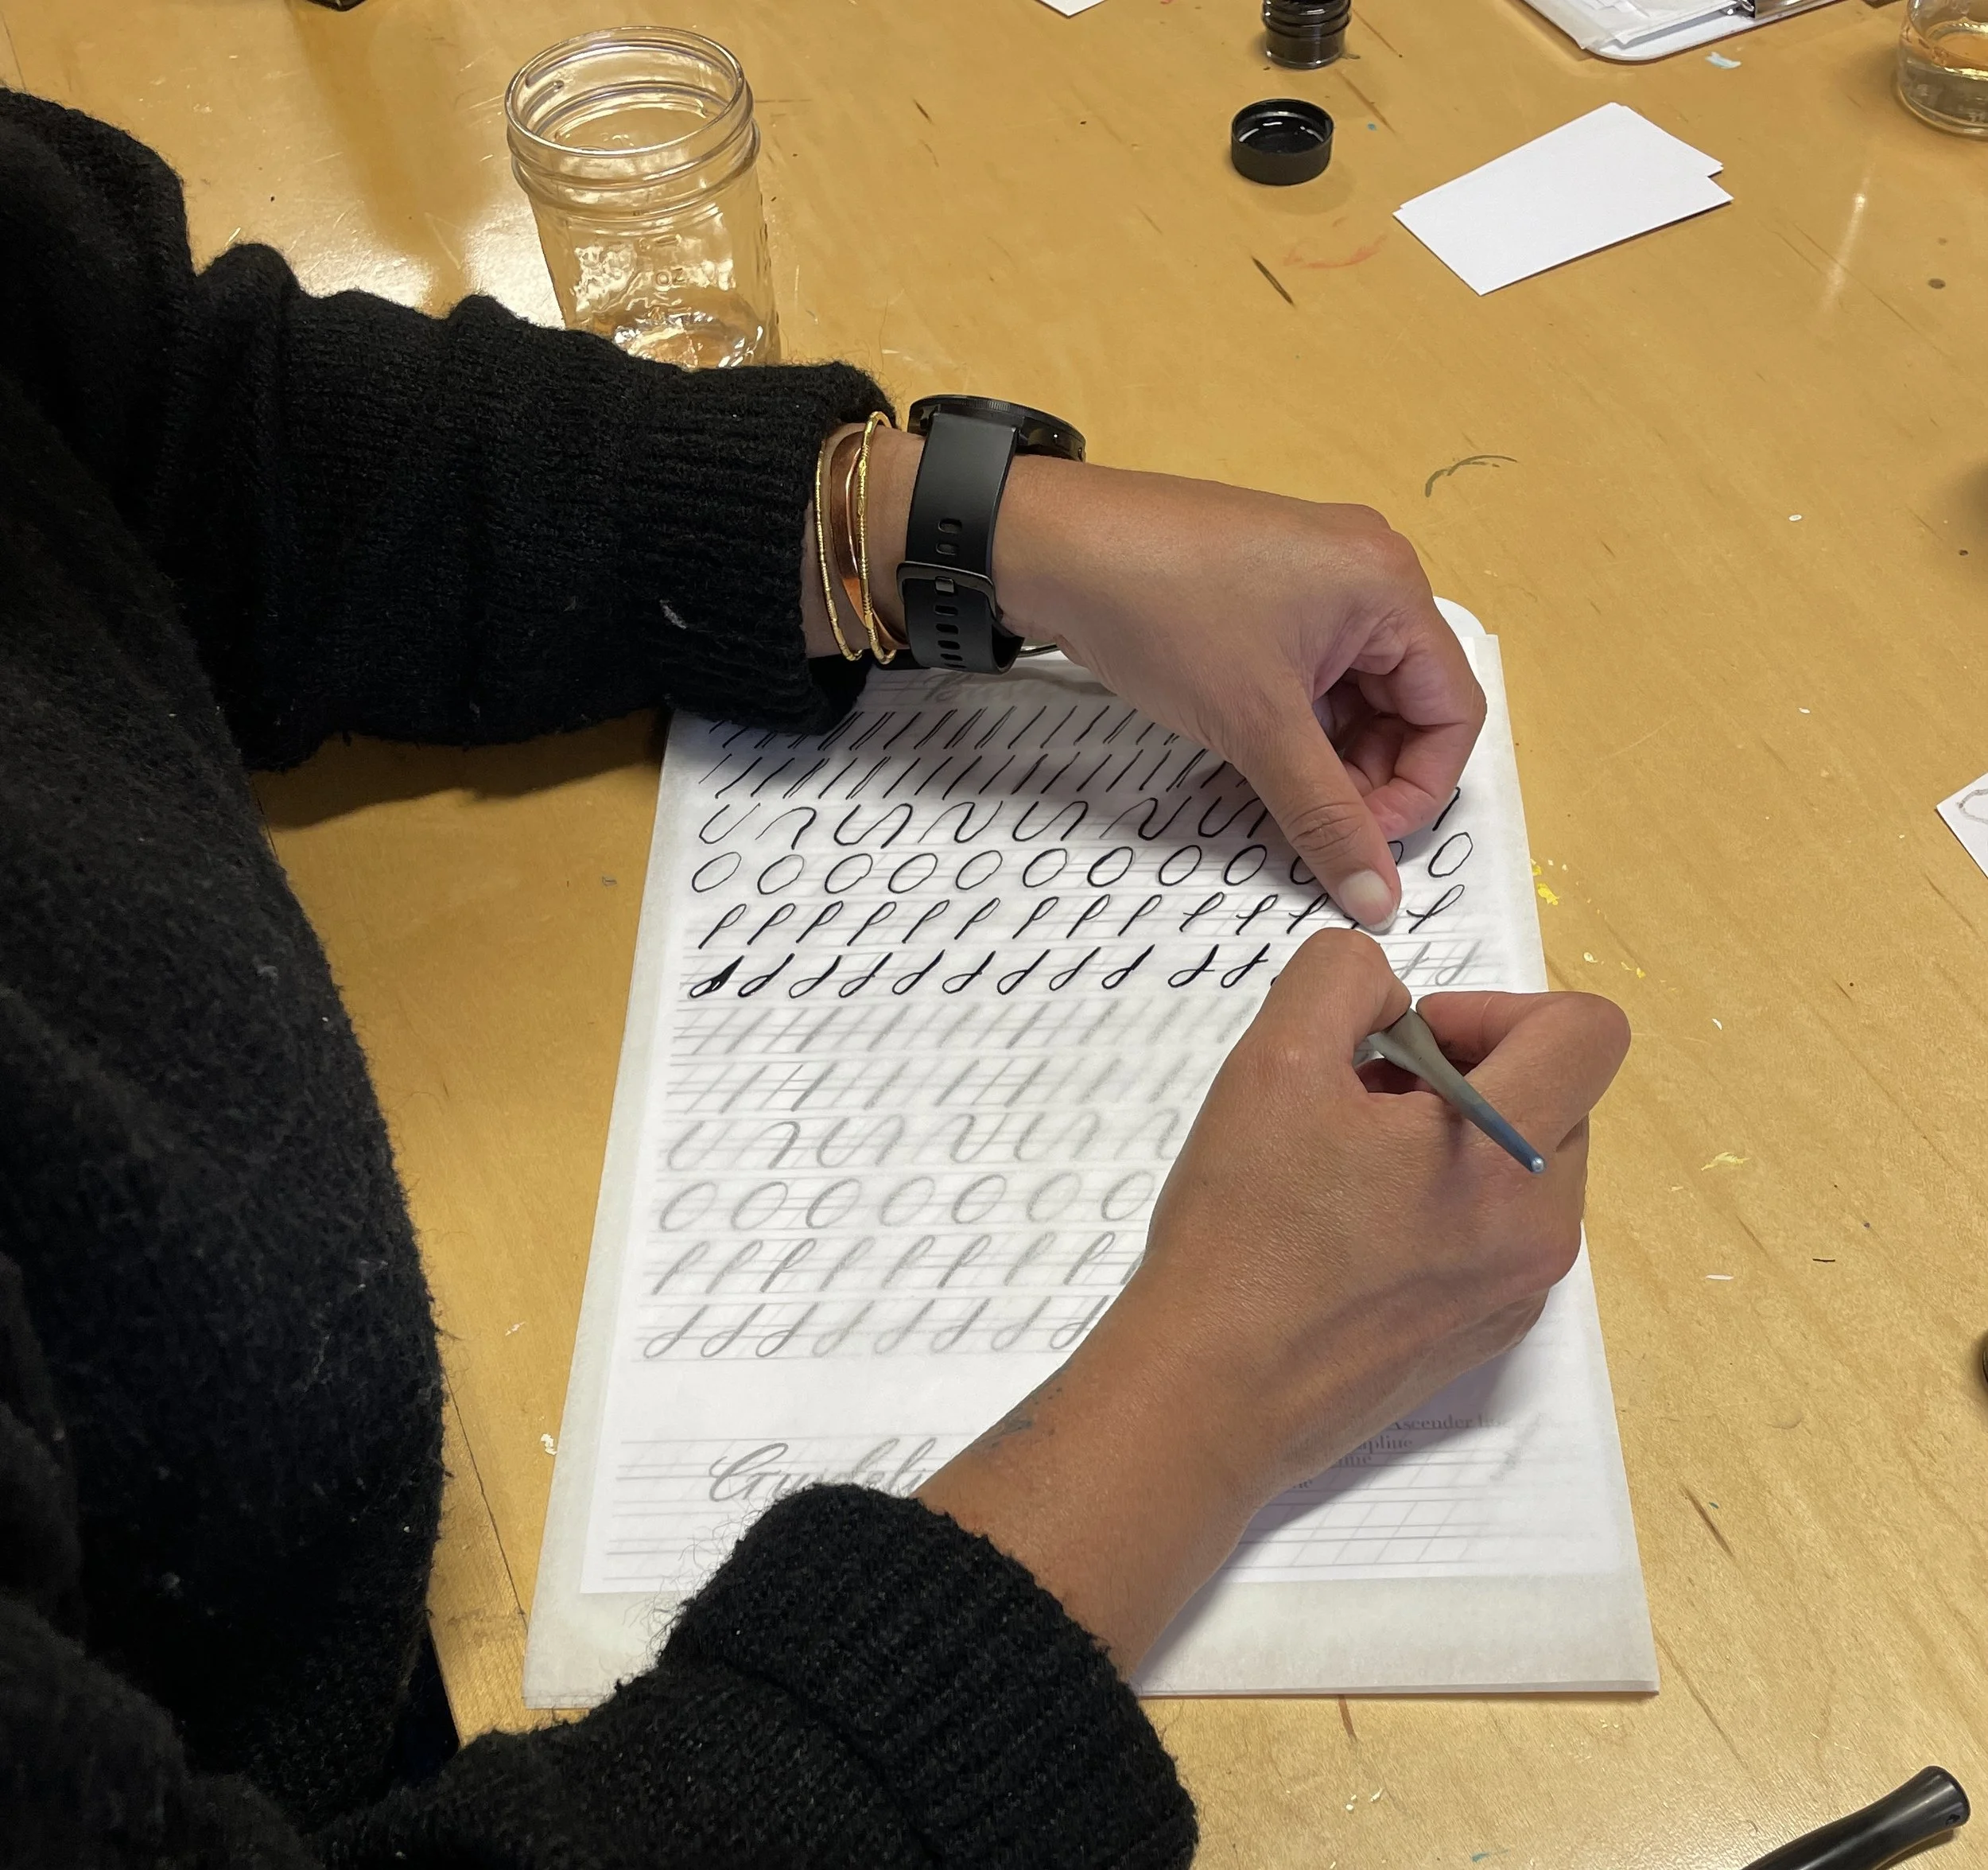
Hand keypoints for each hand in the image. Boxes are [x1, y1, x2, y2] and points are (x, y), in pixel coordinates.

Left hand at [802, 434, 1484, 927]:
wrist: (1051, 548)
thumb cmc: (1164, 616)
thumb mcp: (1255, 726)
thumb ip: (1325, 815)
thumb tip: (1379, 898)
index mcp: (1390, 587)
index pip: (1453, 711)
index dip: (1419, 789)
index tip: (1361, 841)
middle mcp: (1369, 572)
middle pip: (1408, 705)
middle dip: (1369, 776)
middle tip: (1310, 825)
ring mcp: (1316, 578)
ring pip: (1355, 697)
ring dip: (1327, 758)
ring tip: (1272, 792)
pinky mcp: (1267, 591)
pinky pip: (1311, 675)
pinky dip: (1294, 726)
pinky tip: (1252, 757)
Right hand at [917, 931, 1629, 1669]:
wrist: (1209, 1396)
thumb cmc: (1241, 1230)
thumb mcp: (1271, 1061)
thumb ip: (1343, 979)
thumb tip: (1394, 1002)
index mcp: (1510, 1160)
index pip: (1587, 1029)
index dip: (1495, 1006)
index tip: (1404, 1041)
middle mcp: (1543, 1231)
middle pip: (1556, 1092)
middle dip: (1463, 1070)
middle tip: (1356, 1101)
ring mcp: (1520, 1292)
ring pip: (1524, 1161)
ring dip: (1450, 1134)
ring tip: (1345, 1168)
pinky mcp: (1486, 1334)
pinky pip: (1496, 1228)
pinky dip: (1441, 1201)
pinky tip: (1349, 1230)